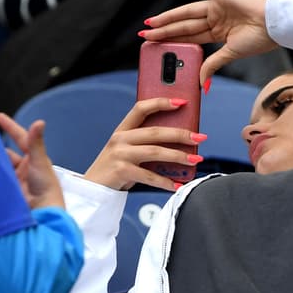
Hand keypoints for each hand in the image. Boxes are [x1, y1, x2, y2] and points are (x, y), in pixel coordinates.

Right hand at [0, 113, 65, 210]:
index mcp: (33, 159)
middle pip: (6, 152)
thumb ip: (36, 143)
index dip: (10, 127)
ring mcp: (14, 179)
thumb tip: (39, 122)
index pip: (20, 138)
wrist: (42, 213)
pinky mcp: (6, 190)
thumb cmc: (47, 188)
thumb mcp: (39, 162)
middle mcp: (23, 168)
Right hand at [84, 98, 203, 191]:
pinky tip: (178, 185)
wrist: (91, 190)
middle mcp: (120, 139)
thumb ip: (144, 144)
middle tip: (200, 137)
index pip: (141, 108)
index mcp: (122, 130)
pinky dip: (166, 182)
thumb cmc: (113, 170)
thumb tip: (178, 144)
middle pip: (155, 131)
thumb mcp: (125, 151)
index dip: (161, 103)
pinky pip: (150, 176)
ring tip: (195, 159)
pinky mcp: (122, 171)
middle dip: (181, 133)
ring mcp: (120, 155)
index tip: (182, 102)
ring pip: (156, 152)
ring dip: (179, 156)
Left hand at [140, 0, 277, 84]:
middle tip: (145, 34)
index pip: (188, 37)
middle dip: (163, 31)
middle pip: (183, 26)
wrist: (275, 25)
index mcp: (218, 33)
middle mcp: (215, 19)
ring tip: (150, 22)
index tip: (155, 44)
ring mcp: (217, 7)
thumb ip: (213, 65)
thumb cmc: (259, 39)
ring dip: (167, 17)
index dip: (171, 40)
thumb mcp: (231, 54)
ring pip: (186, 12)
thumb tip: (202, 83)